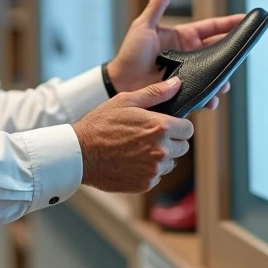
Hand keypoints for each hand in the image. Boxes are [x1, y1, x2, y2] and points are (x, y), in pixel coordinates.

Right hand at [73, 77, 193, 192]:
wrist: (79, 154)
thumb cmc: (100, 124)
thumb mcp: (126, 101)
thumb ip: (155, 93)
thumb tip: (177, 84)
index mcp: (160, 127)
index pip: (188, 129)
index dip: (178, 126)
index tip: (166, 125)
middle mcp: (161, 150)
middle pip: (182, 147)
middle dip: (171, 141)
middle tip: (149, 136)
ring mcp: (154, 169)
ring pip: (170, 162)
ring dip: (160, 156)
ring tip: (137, 149)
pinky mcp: (145, 184)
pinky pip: (156, 175)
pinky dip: (148, 170)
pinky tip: (131, 161)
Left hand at [107, 0, 244, 110]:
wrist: (119, 81)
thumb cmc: (129, 53)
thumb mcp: (143, 26)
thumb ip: (157, 5)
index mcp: (183, 37)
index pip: (212, 28)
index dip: (230, 24)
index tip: (247, 20)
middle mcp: (189, 55)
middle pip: (219, 52)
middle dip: (232, 53)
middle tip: (242, 54)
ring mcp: (188, 73)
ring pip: (214, 74)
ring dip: (223, 79)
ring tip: (225, 84)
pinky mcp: (184, 90)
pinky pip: (202, 94)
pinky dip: (209, 97)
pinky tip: (211, 99)